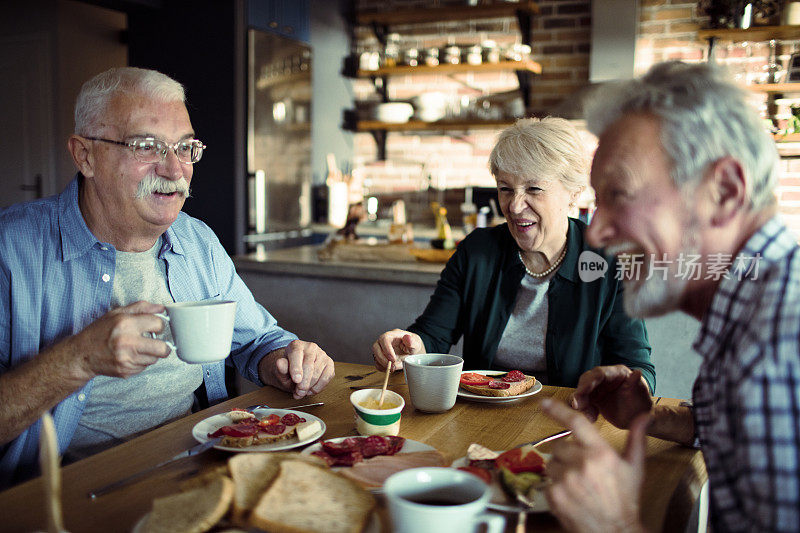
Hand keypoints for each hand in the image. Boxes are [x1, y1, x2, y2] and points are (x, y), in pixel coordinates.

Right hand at [68, 300, 170, 379]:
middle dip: (163, 345)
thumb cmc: (98, 332)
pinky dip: (140, 362)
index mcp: (126, 324)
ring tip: (138, 348)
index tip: (155, 327)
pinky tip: (130, 356)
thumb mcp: (117, 313)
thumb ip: (141, 308)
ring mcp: (126, 359)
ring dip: (150, 354)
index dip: (159, 325)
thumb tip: (161, 308)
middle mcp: (127, 342)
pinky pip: (144, 367)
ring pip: (154, 359)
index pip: (158, 324)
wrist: (81, 355)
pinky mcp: (126, 371)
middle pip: (162, 348)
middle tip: (157, 342)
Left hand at [268, 340, 334, 398]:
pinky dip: (318, 387)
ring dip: (310, 387)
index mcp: (296, 345)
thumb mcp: (281, 372)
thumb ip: (280, 368)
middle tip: (298, 393)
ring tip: (302, 392)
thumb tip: (279, 363)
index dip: (296, 368)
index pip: (296, 354)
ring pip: (318, 373)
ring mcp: (322, 354)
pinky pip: (326, 377)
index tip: (296, 380)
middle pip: (309, 365)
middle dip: (303, 383)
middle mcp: (311, 347)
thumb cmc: (288, 371)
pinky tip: (310, 390)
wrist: (297, 371)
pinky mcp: (330, 363)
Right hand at [371, 329, 423, 370]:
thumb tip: (407, 337)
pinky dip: (382, 368)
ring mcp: (381, 349)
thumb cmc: (413, 345)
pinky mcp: (380, 356)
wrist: (412, 350)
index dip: (387, 350)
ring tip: (394, 368)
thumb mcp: (416, 344)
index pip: (384, 339)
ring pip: (375, 356)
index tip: (393, 359)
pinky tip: (391, 369)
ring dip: (383, 364)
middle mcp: (384, 341)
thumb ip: (412, 342)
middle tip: (392, 366)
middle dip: (382, 359)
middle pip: (375, 347)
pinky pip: (377, 363)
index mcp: (392, 335)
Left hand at [542, 398, 648, 532]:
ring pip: (551, 464)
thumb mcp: (635, 468)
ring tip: (578, 484)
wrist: (616, 532)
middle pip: (559, 446)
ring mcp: (566, 480)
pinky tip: (571, 495)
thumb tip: (644, 417)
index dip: (557, 410)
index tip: (544, 403)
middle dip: (566, 454)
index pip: (575, 423)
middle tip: (581, 469)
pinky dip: (555, 487)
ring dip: (560, 471)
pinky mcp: (555, 495)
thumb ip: (636, 438)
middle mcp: (582, 463)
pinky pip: (547, 482)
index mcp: (600, 453)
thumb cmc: (625, 500)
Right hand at [570, 365, 652, 428]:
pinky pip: (583, 402)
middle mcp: (605, 378)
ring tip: (588, 416)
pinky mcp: (594, 398)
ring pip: (582, 392)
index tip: (581, 392)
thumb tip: (638, 372)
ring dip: (580, 404)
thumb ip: (636, 384)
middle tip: (576, 406)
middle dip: (580, 393)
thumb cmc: (641, 406)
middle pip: (586, 381)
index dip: (589, 382)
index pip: (599, 374)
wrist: (638, 419)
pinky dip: (584, 410)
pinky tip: (592, 418)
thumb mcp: (640, 395)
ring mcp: (598, 388)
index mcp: (617, 373)